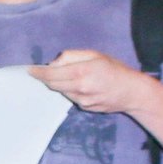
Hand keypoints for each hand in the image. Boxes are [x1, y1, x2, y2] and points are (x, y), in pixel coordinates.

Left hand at [28, 49, 151, 114]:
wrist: (133, 92)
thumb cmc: (114, 69)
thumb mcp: (95, 55)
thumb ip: (71, 56)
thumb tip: (54, 63)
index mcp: (82, 71)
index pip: (51, 74)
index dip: (38, 73)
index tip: (30, 70)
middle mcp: (80, 88)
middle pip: (52, 84)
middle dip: (48, 78)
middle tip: (49, 71)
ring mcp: (83, 100)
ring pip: (62, 91)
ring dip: (62, 84)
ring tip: (77, 77)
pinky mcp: (86, 108)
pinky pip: (72, 98)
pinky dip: (72, 91)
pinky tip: (85, 87)